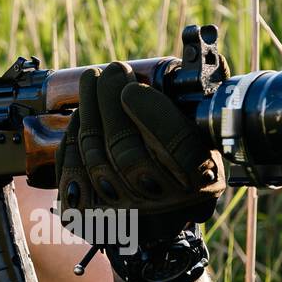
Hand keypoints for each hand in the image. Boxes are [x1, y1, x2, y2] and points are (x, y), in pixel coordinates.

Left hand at [55, 61, 224, 242]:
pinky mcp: (87, 211)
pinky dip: (73, 137)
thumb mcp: (206, 142)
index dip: (152, 116)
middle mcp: (160, 202)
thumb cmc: (181, 168)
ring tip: (93, 80)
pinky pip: (72, 169)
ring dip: (90, 111)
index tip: (135, 88)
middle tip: (113, 71)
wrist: (155, 223)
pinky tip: (80, 114)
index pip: (178, 150)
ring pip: (96, 157)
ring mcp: (121, 210)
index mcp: (198, 181)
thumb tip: (208, 58)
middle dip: (112, 103)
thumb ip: (202, 105)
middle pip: (127, 152)